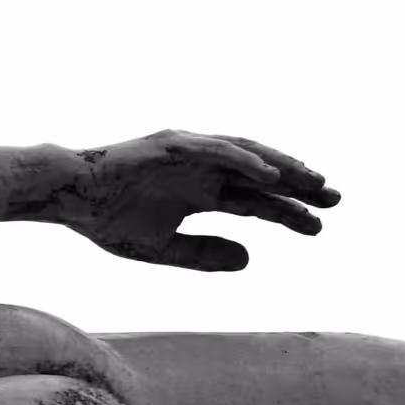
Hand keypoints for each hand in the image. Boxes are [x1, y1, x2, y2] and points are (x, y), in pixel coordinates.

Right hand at [46, 130, 339, 271]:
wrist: (68, 197)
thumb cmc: (107, 220)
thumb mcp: (163, 248)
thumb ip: (204, 254)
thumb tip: (251, 260)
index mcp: (201, 192)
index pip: (256, 201)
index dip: (288, 212)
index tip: (319, 227)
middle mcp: (202, 169)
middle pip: (261, 176)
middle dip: (298, 186)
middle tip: (336, 199)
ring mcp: (189, 153)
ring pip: (247, 157)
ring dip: (281, 166)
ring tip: (313, 180)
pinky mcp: (172, 144)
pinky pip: (216, 150)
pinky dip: (244, 159)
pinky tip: (270, 173)